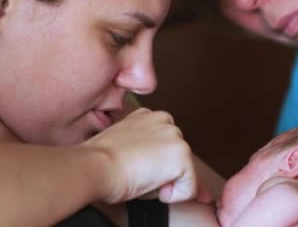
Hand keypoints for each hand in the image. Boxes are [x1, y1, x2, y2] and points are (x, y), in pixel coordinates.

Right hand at [82, 108, 196, 203]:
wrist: (93, 166)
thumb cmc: (99, 162)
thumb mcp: (125, 148)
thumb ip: (145, 151)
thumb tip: (169, 170)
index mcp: (148, 117)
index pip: (164, 147)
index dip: (152, 165)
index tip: (134, 164)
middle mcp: (165, 121)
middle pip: (175, 160)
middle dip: (160, 172)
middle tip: (134, 170)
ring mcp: (175, 137)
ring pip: (182, 173)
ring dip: (163, 182)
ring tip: (139, 174)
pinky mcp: (182, 155)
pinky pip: (188, 189)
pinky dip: (172, 196)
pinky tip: (149, 182)